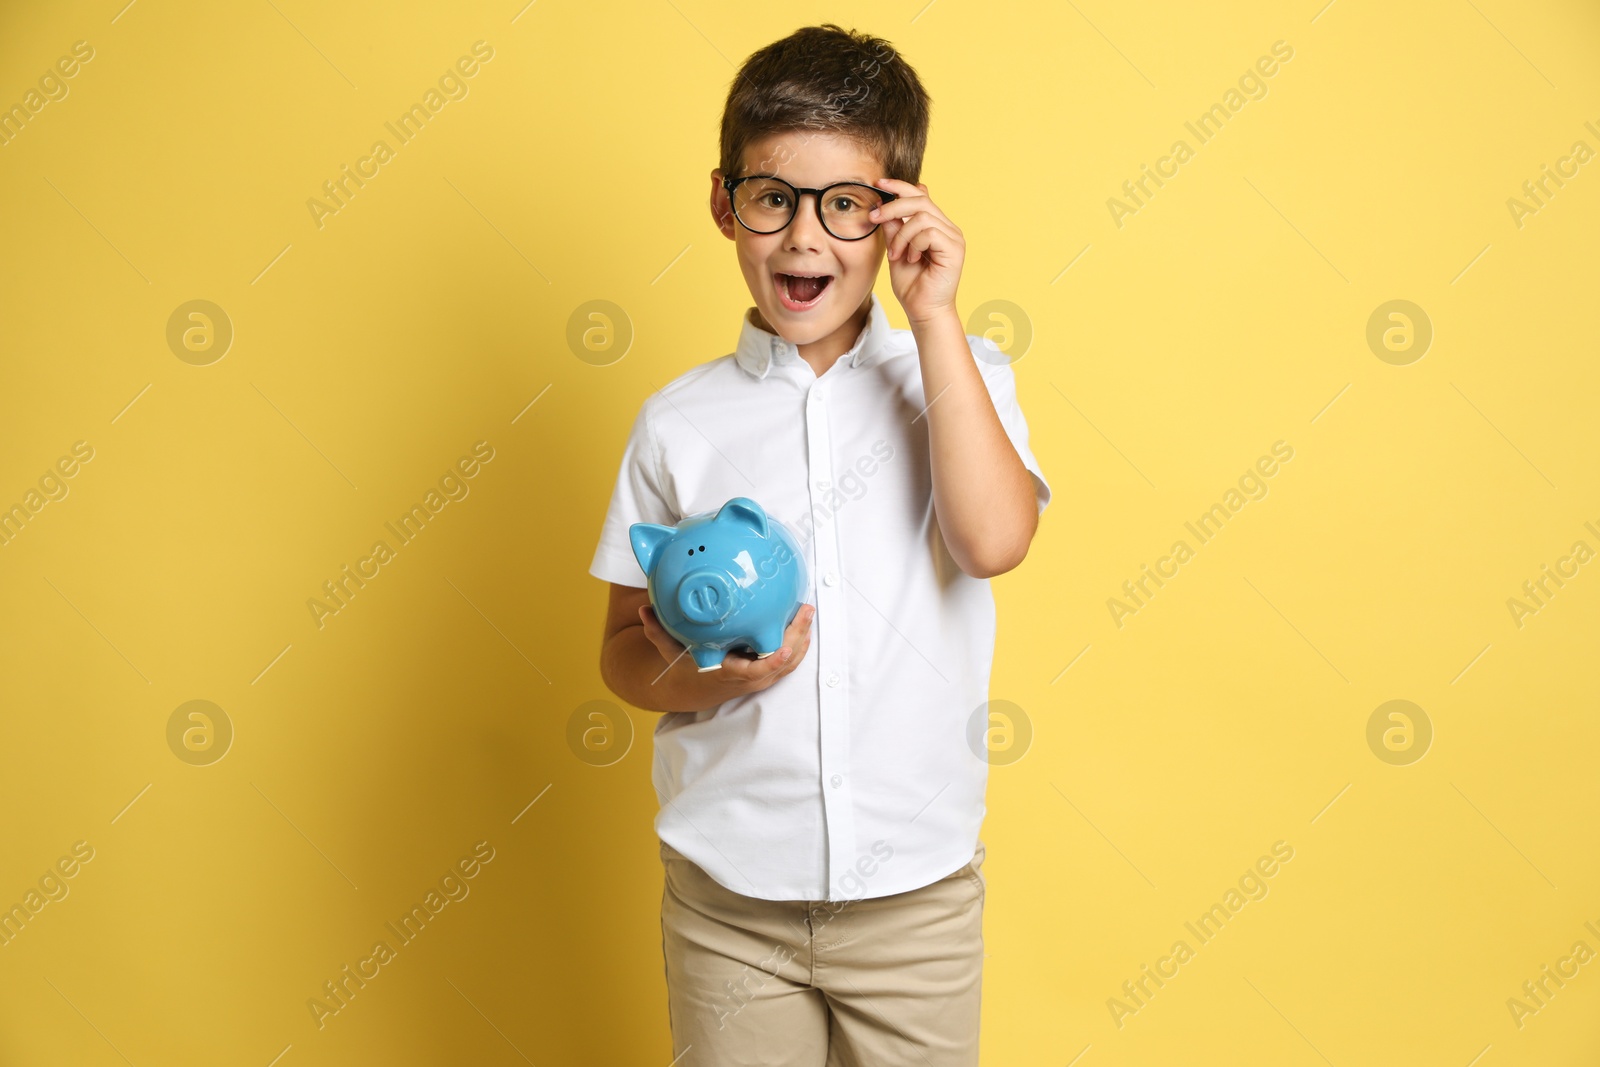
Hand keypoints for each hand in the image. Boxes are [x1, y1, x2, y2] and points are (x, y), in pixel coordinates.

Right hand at [638, 602, 814, 697]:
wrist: (695, 689)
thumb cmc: (685, 668)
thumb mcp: (669, 652)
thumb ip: (658, 632)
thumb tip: (644, 610)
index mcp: (728, 675)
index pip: (754, 673)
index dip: (771, 663)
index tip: (782, 649)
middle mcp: (749, 679)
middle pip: (781, 663)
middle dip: (796, 637)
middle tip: (804, 610)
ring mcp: (760, 678)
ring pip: (789, 661)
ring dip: (802, 637)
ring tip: (808, 611)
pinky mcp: (766, 672)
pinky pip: (788, 660)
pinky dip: (798, 644)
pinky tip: (804, 624)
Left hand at [871, 178, 964, 326]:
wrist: (923, 312)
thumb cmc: (912, 286)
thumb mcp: (896, 251)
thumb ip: (894, 229)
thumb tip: (883, 204)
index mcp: (936, 226)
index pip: (921, 195)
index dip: (900, 186)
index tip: (878, 183)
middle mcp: (948, 228)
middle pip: (921, 199)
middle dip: (893, 206)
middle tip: (874, 217)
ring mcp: (954, 237)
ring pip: (922, 216)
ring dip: (902, 234)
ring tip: (897, 254)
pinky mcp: (955, 249)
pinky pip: (928, 232)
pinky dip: (913, 243)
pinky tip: (911, 259)